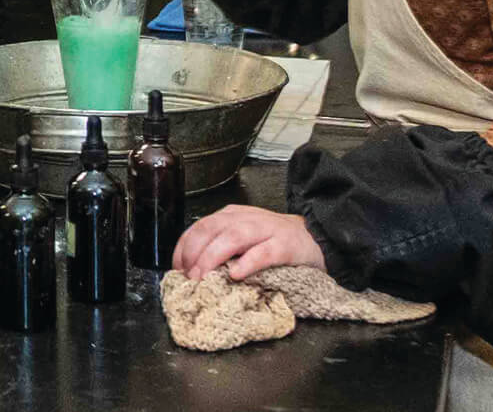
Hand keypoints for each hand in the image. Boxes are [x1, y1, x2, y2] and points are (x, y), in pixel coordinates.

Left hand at [173, 205, 325, 280]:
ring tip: (203, 276)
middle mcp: (246, 219)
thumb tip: (191, 270)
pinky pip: (263, 252)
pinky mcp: (285, 245)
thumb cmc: (273, 242)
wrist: (315, 238)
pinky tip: (236, 274)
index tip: (177, 269)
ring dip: (213, 257)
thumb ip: (220, 246)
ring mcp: (267, 230)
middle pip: (212, 229)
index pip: (199, 226)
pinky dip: (247, 262)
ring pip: (233, 237)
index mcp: (232, 216)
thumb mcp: (243, 238)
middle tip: (188, 276)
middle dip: (195, 252)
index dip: (184, 247)